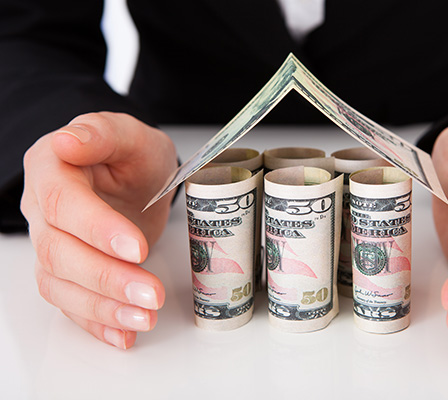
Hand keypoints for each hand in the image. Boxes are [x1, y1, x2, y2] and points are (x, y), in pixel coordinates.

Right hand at [21, 112, 177, 348]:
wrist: (134, 176)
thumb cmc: (131, 154)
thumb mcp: (129, 134)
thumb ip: (102, 133)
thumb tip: (68, 141)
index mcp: (51, 169)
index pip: (63, 203)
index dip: (96, 229)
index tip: (135, 248)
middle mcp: (42, 210)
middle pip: (59, 251)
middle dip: (106, 277)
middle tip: (150, 292)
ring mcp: (51, 243)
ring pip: (60, 284)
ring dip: (102, 307)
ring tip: (144, 317)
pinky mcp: (68, 270)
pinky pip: (71, 302)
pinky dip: (97, 322)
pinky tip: (124, 334)